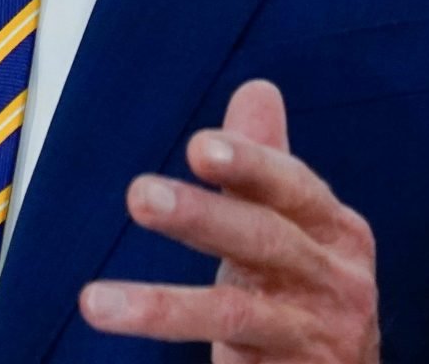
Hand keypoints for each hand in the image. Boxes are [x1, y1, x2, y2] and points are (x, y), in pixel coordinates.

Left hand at [78, 79, 380, 360]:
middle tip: (140, 195)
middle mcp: (333, 280)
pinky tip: (135, 343)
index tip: (201, 146)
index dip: (250, 164)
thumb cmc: (308, 290)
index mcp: (333, 229)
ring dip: (165, 307)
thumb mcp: (292, 225)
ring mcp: (315, 335)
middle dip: (202, 217)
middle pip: (265, 242)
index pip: (291, 186)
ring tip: (95, 303)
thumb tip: (257, 90)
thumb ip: (265, 165)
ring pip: (236, 317)